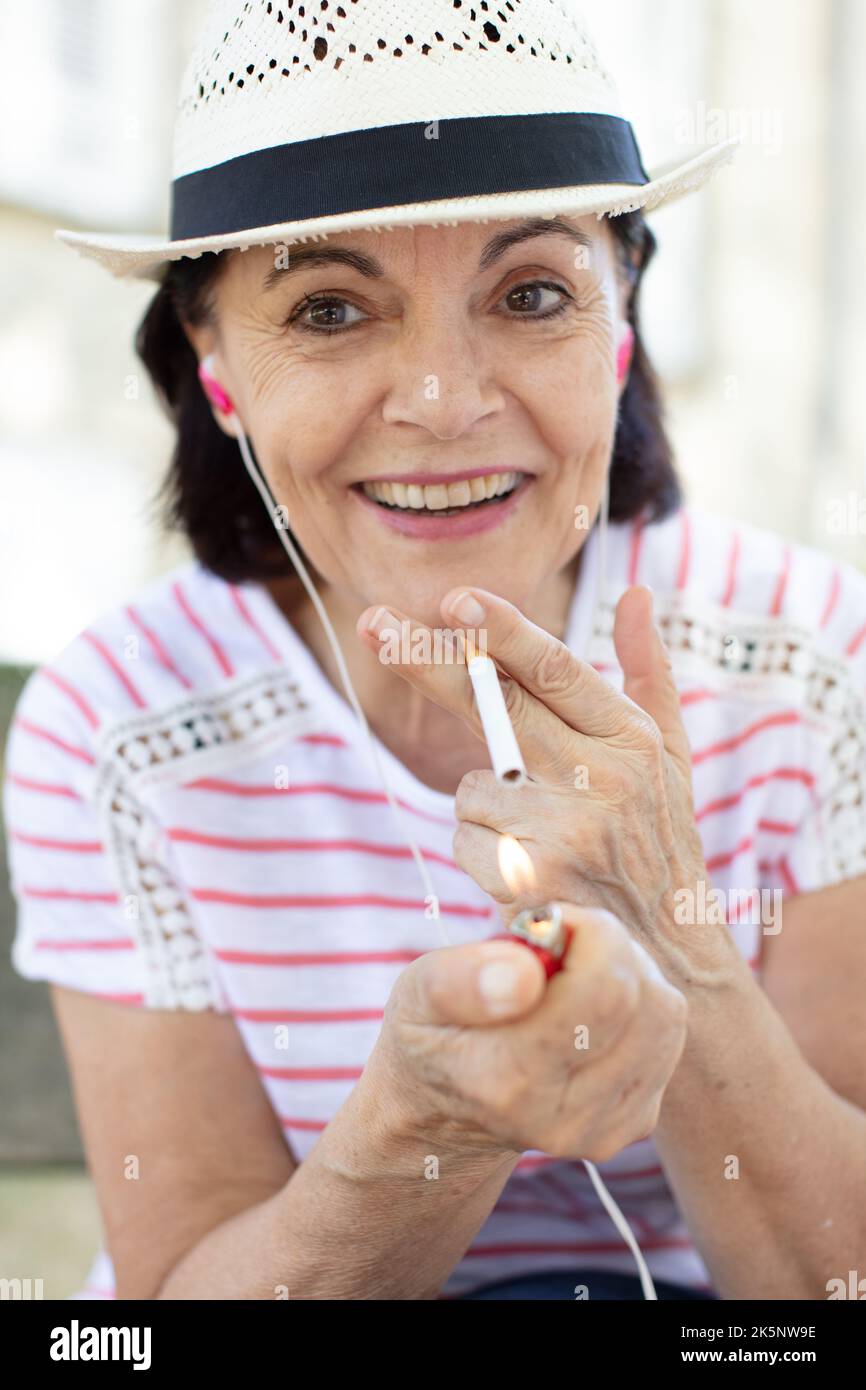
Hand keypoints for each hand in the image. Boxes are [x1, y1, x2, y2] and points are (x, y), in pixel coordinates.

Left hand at [357, 585, 736, 989]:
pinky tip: (523, 873)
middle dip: (428, 661)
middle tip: (375, 626)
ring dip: (487, 805)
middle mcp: (603, 777)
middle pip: (494, 704)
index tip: (453, 599)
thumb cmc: (659, 843)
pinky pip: (465, 837)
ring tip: (539, 839)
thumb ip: (648, 673)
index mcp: (631, 739)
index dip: (500, 630)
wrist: (666, 957)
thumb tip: (636, 594)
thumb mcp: (671, 756)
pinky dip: (481, 851)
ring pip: (472, 784)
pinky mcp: (530, 879)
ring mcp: (565, 830)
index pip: (556, 669)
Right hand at [369, 902, 687, 1161]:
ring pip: (664, 1014)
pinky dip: (640, 1004)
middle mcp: (564, 1119)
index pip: (603, 992)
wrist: (448, 1111)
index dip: (590, 934)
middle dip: (610, 947)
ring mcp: (605, 1128)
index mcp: (508, 1081)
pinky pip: (668, 1036)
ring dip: (630, 972)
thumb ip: (461, 979)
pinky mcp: (635, 1124)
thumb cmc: (434, 1032)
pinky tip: (594, 1005)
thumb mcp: (416, 993)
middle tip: (561, 941)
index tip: (549, 924)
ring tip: (577, 971)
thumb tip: (525, 973)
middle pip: (642, 1000)